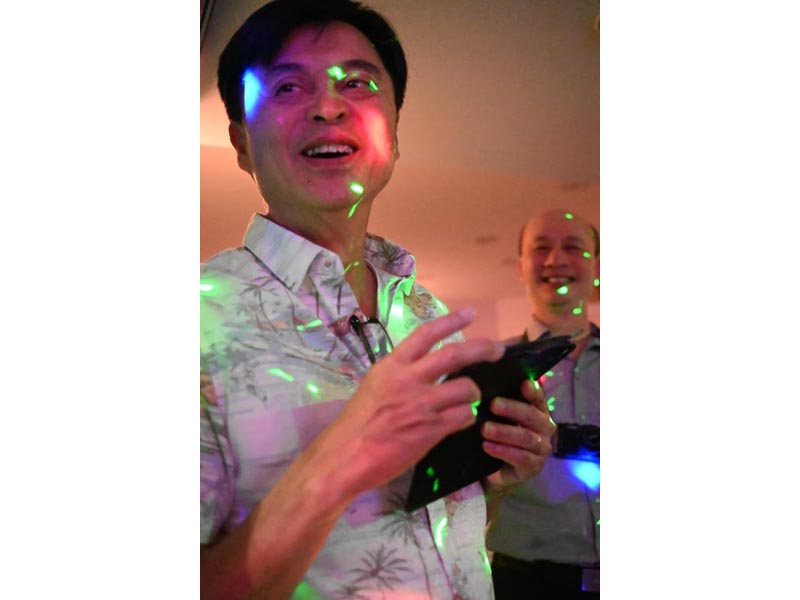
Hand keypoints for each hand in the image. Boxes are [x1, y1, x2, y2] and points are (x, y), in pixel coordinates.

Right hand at [323, 308, 504, 495]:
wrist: (346, 457)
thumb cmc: (356, 425)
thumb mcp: (373, 387)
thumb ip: (399, 376)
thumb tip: (421, 370)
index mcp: (391, 366)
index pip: (425, 334)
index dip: (451, 321)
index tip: (470, 313)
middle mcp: (408, 379)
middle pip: (454, 354)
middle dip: (481, 349)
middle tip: (497, 349)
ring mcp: (421, 404)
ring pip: (465, 387)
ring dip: (473, 392)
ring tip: (469, 399)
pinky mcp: (431, 429)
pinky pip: (463, 416)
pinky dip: (467, 417)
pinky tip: (460, 421)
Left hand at [481, 379, 554, 493]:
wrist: (499, 470)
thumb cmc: (501, 436)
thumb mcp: (500, 417)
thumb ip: (502, 400)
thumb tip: (492, 381)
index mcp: (539, 411)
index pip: (538, 398)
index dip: (533, 391)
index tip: (523, 384)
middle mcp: (545, 428)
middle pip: (531, 416)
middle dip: (512, 409)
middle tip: (493, 404)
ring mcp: (542, 448)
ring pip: (525, 437)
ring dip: (504, 432)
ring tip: (485, 429)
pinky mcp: (534, 466)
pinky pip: (521, 458)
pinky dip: (503, 451)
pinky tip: (487, 446)